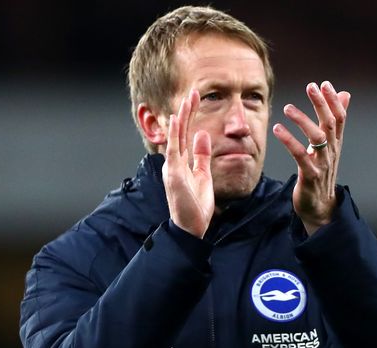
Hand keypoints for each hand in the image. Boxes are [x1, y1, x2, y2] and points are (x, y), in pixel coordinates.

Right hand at [161, 89, 214, 237]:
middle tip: (193, 92)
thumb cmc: (196, 204)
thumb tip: (203, 135)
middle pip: (180, 131)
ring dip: (181, 118)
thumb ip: (202, 155)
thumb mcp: (203, 174)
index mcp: (181, 162)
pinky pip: (174, 150)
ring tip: (187, 100)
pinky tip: (176, 120)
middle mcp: (174, 162)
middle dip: (186, 111)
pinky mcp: (174, 174)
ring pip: (176, 137)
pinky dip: (174, 135)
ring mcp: (172, 167)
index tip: (196, 99)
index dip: (190, 116)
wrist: (191, 226)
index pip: (185, 134)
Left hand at [273, 81, 350, 235]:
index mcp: (335, 145)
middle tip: (311, 87)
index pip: (340, 119)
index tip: (324, 84)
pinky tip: (278, 129)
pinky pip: (300, 155)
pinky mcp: (310, 176)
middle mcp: (331, 152)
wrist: (319, 208)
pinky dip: (289, 141)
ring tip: (287, 108)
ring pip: (317, 137)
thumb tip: (346, 94)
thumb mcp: (329, 147)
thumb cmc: (321, 174)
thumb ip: (334, 121)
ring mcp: (322, 164)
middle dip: (321, 104)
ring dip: (303, 120)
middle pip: (330, 124)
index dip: (334, 101)